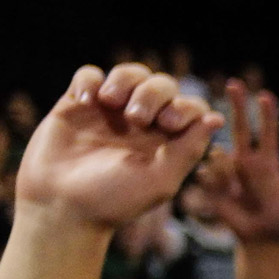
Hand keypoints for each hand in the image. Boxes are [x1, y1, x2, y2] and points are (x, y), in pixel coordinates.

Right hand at [3, 62, 221, 244]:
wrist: (61, 205)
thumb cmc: (113, 200)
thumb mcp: (160, 180)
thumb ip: (189, 149)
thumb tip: (217, 118)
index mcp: (168, 140)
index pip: (192, 108)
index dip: (186, 107)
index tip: (169, 125)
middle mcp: (142, 123)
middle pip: (162, 85)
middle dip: (153, 94)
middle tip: (136, 118)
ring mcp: (110, 112)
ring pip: (129, 73)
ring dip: (125, 80)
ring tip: (110, 102)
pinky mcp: (77, 104)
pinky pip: (89, 74)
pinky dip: (90, 80)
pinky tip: (85, 101)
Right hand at [191, 89, 278, 248]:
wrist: (262, 239)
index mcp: (267, 162)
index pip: (267, 133)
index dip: (267, 115)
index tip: (266, 95)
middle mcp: (246, 161)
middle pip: (240, 127)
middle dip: (238, 104)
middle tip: (235, 81)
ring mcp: (228, 171)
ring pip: (221, 154)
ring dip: (226, 170)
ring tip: (238, 193)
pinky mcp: (213, 184)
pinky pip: (209, 174)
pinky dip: (216, 183)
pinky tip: (225, 197)